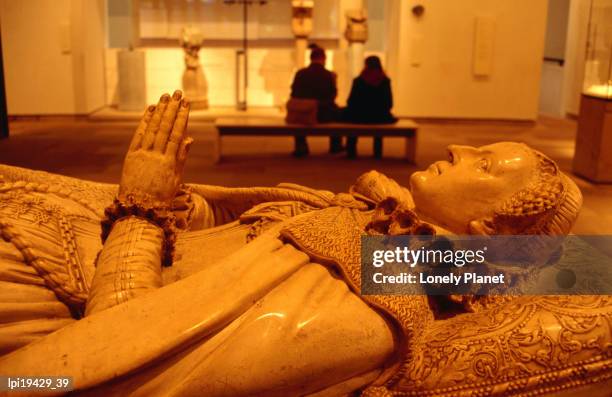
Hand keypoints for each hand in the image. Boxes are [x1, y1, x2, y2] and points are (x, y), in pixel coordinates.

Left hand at [118, 91, 192, 207]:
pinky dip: (145, 121)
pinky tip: (150, 110)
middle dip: (172, 109)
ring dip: (159, 111)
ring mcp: (142, 155)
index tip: (186, 104)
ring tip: (165, 97)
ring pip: (152, 128)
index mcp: (169, 162)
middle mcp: (156, 156)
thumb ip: (181, 158)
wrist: (138, 208)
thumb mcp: (175, 179)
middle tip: (177, 94)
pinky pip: (139, 135)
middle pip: (165, 127)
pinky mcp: (131, 156)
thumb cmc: (160, 196)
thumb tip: (188, 138)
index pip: (177, 134)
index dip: (182, 117)